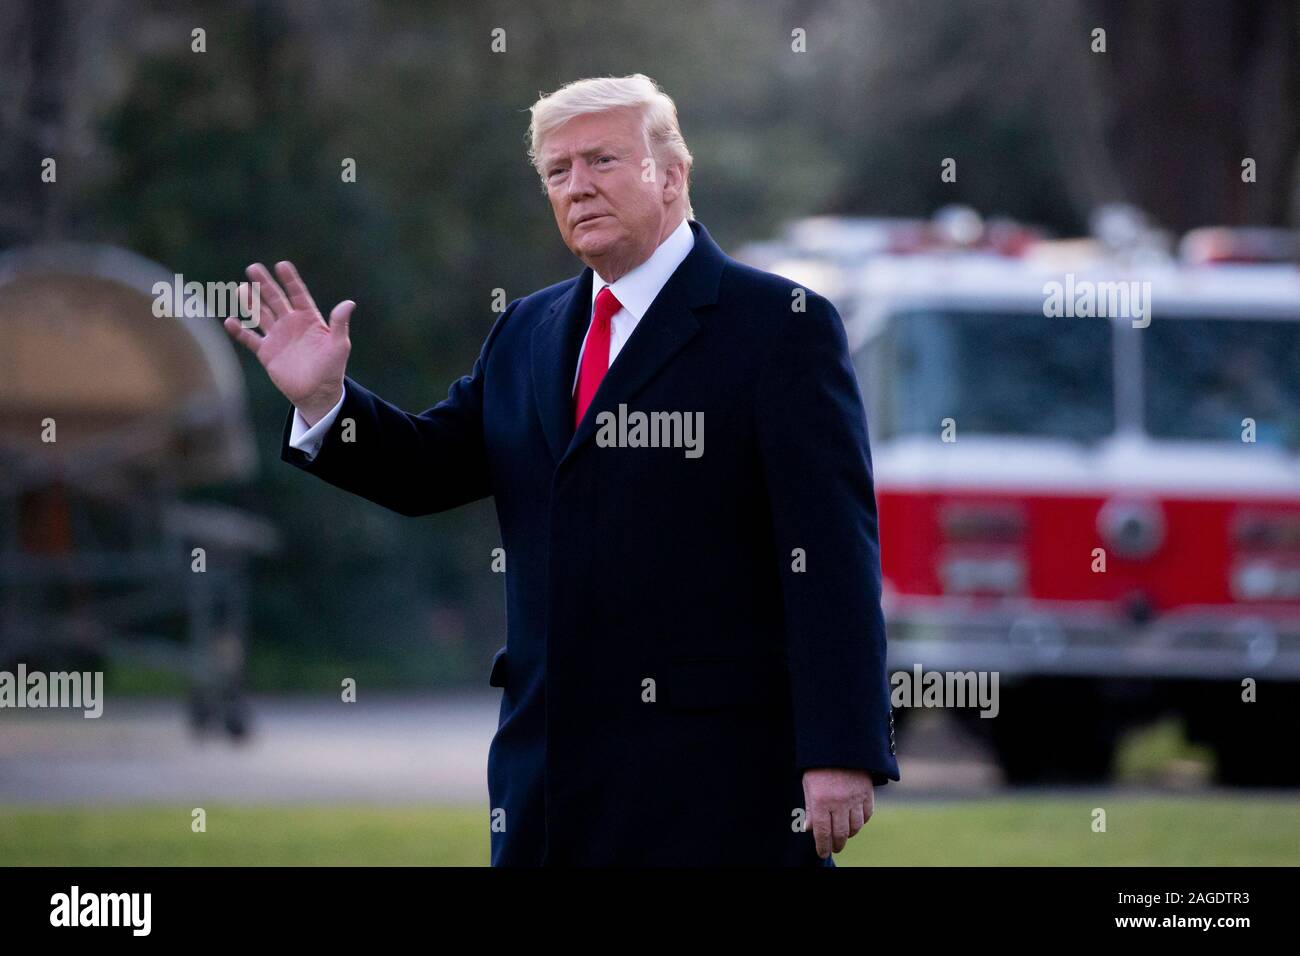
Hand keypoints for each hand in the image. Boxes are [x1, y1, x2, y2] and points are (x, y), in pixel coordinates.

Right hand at [222, 261, 353, 424]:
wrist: (317, 393)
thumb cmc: (332, 368)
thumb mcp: (339, 345)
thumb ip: (339, 323)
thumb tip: (349, 303)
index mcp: (309, 319)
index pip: (298, 294)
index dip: (290, 280)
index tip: (281, 265)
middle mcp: (291, 324)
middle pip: (275, 299)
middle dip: (265, 285)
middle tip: (253, 268)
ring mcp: (278, 337)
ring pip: (261, 315)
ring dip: (251, 302)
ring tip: (241, 289)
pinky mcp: (267, 352)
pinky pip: (250, 338)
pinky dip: (240, 331)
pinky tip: (230, 322)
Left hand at [801, 768, 874, 858]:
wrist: (838, 744)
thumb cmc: (819, 766)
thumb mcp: (808, 785)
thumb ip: (810, 808)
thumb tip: (809, 829)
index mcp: (821, 800)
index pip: (822, 832)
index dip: (822, 846)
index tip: (822, 853)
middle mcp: (839, 802)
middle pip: (840, 833)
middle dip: (837, 844)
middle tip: (835, 847)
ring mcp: (855, 798)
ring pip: (856, 826)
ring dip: (850, 834)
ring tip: (844, 835)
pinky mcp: (867, 792)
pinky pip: (867, 814)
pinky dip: (862, 821)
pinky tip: (855, 821)